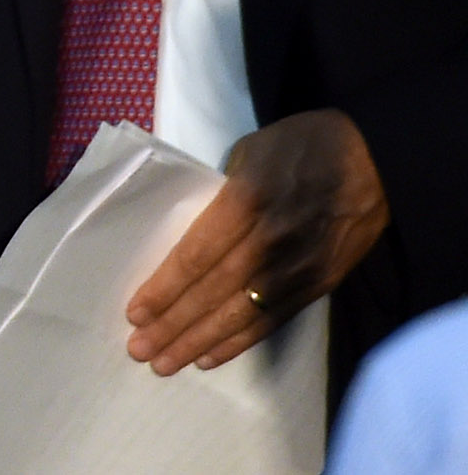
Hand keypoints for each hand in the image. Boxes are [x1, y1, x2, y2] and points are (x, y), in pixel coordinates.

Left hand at [124, 109, 388, 373]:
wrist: (376, 159)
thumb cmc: (300, 145)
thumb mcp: (249, 152)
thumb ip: (219, 195)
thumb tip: (190, 232)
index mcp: (247, 201)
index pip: (197, 256)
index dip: (165, 289)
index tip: (135, 312)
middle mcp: (271, 240)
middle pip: (214, 292)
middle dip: (174, 325)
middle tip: (139, 351)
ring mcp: (299, 267)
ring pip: (242, 315)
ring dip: (200, 342)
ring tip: (165, 364)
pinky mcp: (321, 283)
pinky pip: (274, 320)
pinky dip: (240, 341)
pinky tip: (210, 356)